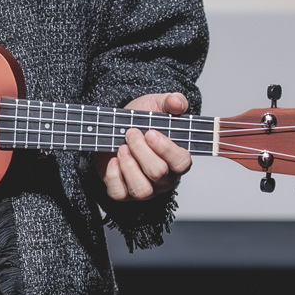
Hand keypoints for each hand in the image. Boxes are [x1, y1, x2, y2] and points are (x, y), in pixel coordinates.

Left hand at [101, 90, 192, 206]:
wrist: (116, 127)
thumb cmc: (141, 120)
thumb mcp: (156, 105)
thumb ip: (172, 101)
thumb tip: (177, 103)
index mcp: (177, 159)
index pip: (182, 163)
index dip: (166, 149)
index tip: (150, 132)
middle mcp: (164, 178)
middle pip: (158, 173)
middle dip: (141, 150)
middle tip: (131, 133)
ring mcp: (146, 188)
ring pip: (142, 189)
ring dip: (129, 165)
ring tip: (122, 147)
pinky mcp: (124, 192)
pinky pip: (119, 193)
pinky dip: (114, 176)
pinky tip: (113, 160)